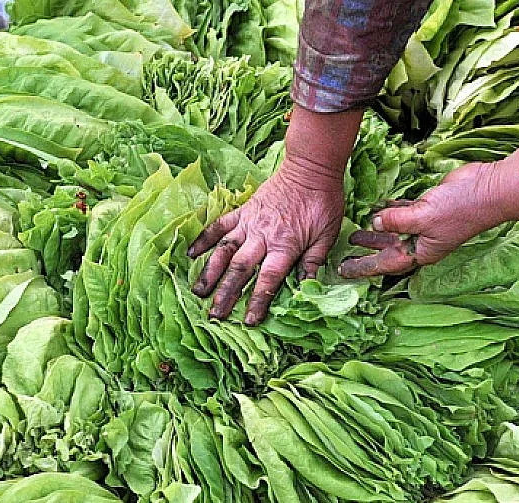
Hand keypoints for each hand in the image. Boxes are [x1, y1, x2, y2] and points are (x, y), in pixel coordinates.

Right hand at [188, 105, 362, 324]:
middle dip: (226, 293)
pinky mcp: (243, 210)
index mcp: (286, 245)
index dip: (257, 302)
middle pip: (240, 269)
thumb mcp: (327, 235)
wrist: (311, 167)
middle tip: (214, 315)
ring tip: (198, 291)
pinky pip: (220, 225)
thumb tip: (306, 287)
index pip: (268, 279)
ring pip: (224, 250)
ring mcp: (250, 222)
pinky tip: (191, 253)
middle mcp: (263, 236)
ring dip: (210, 272)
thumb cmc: (324, 202)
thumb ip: (313, 262)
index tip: (248, 321)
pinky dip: (204, 237)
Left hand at [339, 145, 518, 277]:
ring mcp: (427, 225)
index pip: (386, 264)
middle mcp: (422, 242)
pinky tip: (378, 208)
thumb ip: (395, 221)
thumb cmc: (460, 208)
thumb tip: (374, 223)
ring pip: (395, 231)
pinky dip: (392, 211)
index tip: (344, 269)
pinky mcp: (430, 207)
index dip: (364, 266)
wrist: (488, 189)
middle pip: (388, 250)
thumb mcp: (422, 217)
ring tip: (355, 232)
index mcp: (421, 252)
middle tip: (345, 251)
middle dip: (367, 251)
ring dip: (376, 232)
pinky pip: (406, 212)